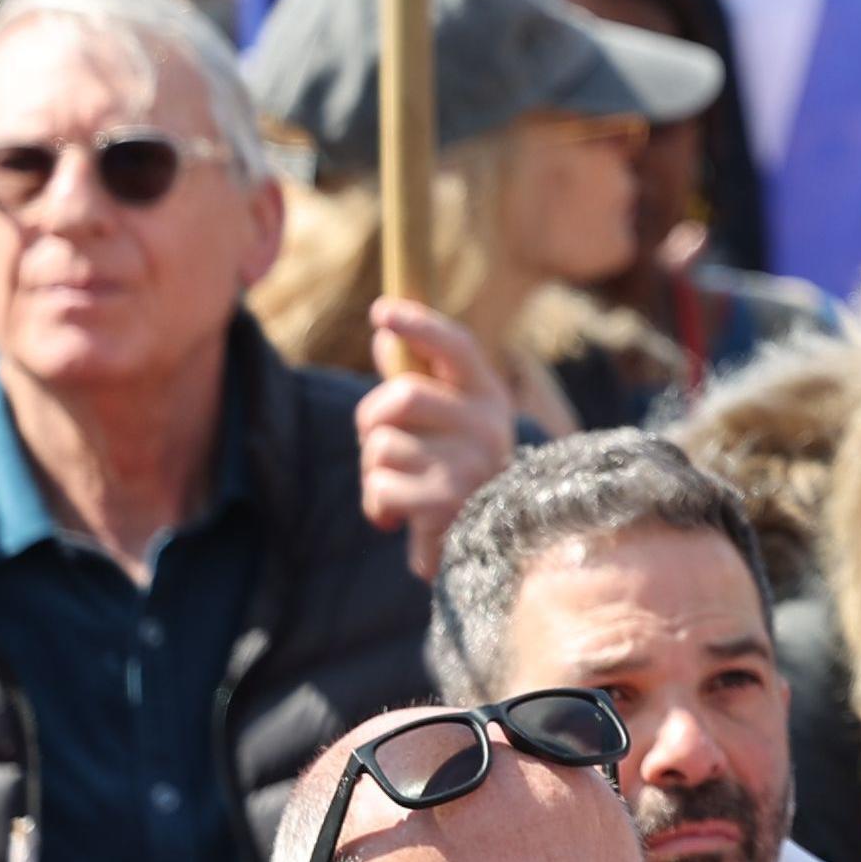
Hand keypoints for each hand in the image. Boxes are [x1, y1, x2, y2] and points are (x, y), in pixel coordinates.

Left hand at [351, 332, 517, 578]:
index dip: (419, 323)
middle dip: (371, 420)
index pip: (456, 345)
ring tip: (400, 488)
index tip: (381, 311)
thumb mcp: (445, 424)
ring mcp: (470, 465)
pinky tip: (398, 517)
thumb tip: (383, 335)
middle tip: (376, 442)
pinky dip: (377, 506)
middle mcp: (488, 426)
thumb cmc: (457, 476)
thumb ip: (416, 381)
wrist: (489, 550)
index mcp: (489, 397)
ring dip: (374, 472)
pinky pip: (380, 488)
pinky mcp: (447, 504)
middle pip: (403, 396)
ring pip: (382, 447)